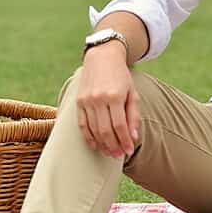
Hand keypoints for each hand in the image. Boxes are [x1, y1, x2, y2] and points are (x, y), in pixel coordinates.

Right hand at [76, 42, 139, 158]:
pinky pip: (82, 124)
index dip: (124, 141)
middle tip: (119, 155)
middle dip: (113, 146)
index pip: (120, 125)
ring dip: (102, 144)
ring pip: (93, 130)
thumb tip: (133, 137)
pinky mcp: (78, 102)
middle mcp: (99, 98)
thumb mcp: (132, 92)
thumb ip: (133, 115)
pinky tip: (95, 145)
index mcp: (115, 95)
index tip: (129, 151)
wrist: (102, 57)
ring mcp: (86, 101)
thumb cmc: (121, 77)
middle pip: (105, 130)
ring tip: (109, 152)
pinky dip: (88, 137)